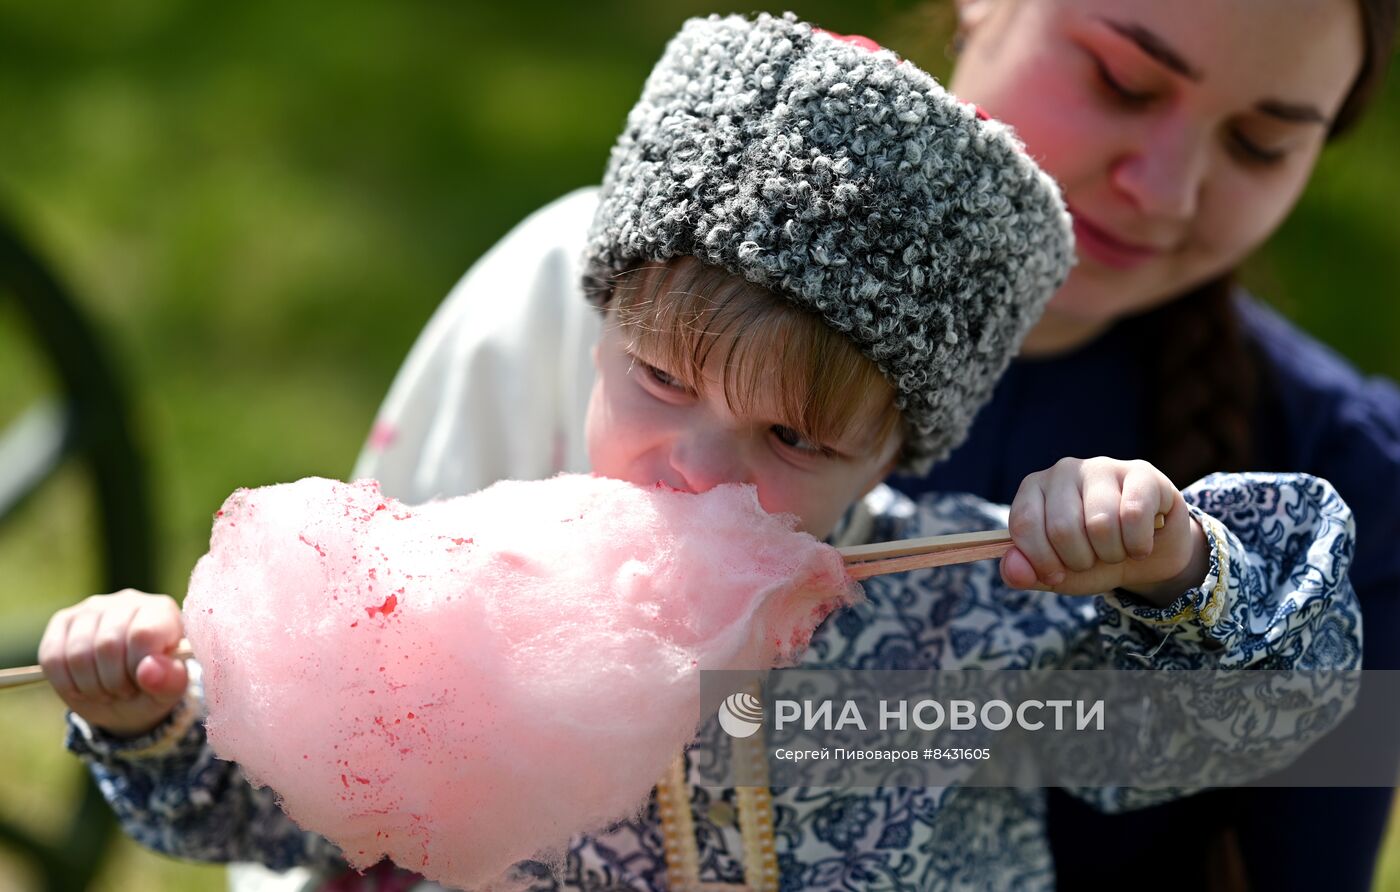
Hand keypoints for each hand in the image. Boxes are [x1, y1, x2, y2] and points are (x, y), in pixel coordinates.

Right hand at [39, 589, 188, 738]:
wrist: (127, 696)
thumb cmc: (155, 687)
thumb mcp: (171, 691)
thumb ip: (170, 680)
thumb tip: (148, 670)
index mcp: (162, 611)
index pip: (142, 635)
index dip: (138, 669)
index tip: (143, 682)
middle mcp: (127, 600)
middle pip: (107, 645)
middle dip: (115, 682)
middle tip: (125, 691)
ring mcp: (91, 608)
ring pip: (78, 654)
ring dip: (92, 686)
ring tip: (108, 689)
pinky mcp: (62, 621)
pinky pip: (53, 658)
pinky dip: (67, 684)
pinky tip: (85, 686)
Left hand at [1001, 458, 1209, 604]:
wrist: (1147, 555)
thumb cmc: (1092, 558)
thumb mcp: (1054, 573)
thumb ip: (1024, 573)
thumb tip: (1013, 568)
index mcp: (1033, 489)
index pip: (1024, 524)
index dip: (1042, 561)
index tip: (1056, 574)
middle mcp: (1064, 470)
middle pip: (1062, 529)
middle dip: (1080, 560)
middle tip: (1093, 558)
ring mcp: (1102, 467)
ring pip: (1101, 524)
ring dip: (1112, 554)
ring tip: (1116, 549)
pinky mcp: (1141, 473)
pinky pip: (1134, 515)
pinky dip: (1138, 544)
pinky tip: (1140, 543)